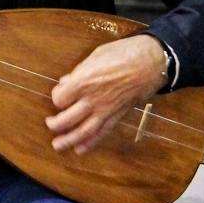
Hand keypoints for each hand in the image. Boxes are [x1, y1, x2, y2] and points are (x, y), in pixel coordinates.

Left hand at [45, 34, 166, 154]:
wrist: (153, 62)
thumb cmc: (124, 53)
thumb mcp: (96, 56)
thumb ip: (79, 72)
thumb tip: (66, 81)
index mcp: (84, 81)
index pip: (60, 99)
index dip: (57, 97)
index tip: (60, 93)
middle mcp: (92, 99)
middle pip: (67, 119)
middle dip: (55, 125)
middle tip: (50, 124)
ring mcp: (106, 110)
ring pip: (83, 131)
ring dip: (68, 141)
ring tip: (58, 145)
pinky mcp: (118, 116)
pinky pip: (102, 133)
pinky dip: (91, 142)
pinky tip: (81, 149)